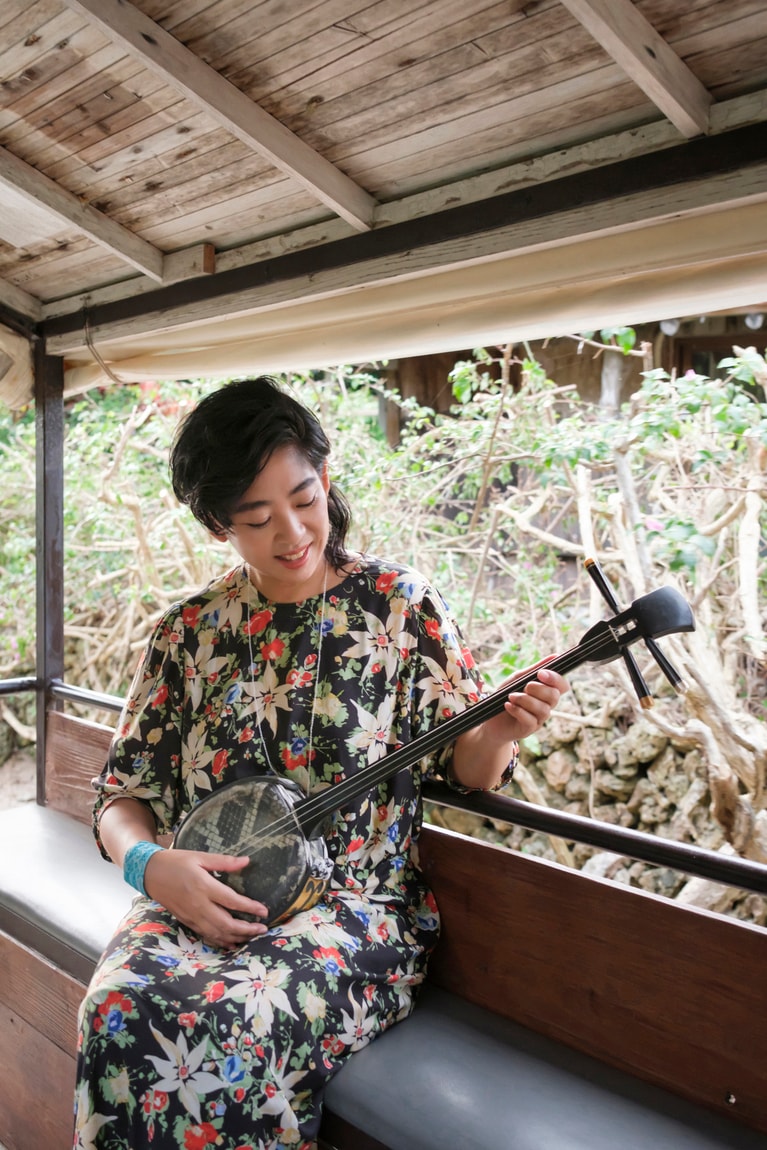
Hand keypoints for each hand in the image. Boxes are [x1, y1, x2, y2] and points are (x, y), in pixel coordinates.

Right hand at [144, 848, 270, 948]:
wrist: (150, 873)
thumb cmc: (176, 862)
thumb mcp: (200, 856)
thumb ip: (224, 861)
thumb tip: (246, 861)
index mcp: (203, 886)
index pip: (232, 901)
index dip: (250, 908)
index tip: (264, 912)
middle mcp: (199, 905)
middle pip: (226, 923)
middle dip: (247, 929)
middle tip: (263, 928)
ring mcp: (192, 916)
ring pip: (217, 933)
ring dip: (236, 937)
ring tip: (252, 936)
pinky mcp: (186, 921)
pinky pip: (206, 935)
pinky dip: (220, 941)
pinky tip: (231, 943)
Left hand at [452, 667, 568, 789]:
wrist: (490, 718)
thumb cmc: (506, 695)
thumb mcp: (518, 679)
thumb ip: (535, 669)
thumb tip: (555, 656)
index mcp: (546, 692)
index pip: (562, 685)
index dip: (556, 679)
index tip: (541, 674)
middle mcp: (546, 706)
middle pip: (554, 696)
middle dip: (539, 689)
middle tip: (525, 686)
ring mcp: (539, 719)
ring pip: (543, 709)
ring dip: (526, 700)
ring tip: (511, 696)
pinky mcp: (529, 729)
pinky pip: (530, 720)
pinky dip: (518, 710)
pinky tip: (508, 705)